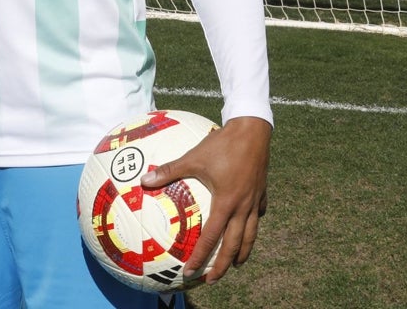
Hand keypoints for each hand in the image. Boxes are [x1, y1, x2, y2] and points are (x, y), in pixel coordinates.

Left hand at [141, 115, 271, 284]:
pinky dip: (253, 224)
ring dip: (243, 251)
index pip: (212, 238)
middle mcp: (242, 206)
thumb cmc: (222, 143)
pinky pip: (259, 214)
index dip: (201, 257)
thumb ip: (169, 170)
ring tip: (237, 263)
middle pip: (234, 244)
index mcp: (225, 203)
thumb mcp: (193, 157)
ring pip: (251, 234)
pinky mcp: (262, 190)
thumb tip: (144, 180)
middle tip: (213, 279)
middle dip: (223, 265)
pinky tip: (249, 226)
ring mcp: (255, 200)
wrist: (252, 129)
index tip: (192, 272)